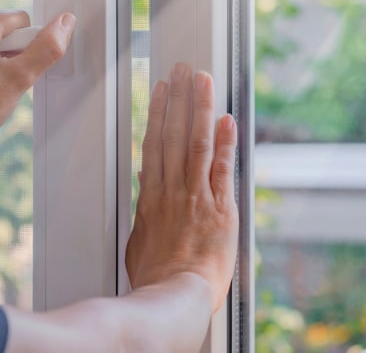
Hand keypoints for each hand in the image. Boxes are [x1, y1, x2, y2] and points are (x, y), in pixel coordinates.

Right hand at [125, 64, 237, 311]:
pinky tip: (226, 119)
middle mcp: (172, 189)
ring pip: (196, 143)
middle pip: (174, 134)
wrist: (175, 294)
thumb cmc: (157, 274)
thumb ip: (145, 209)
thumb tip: (144, 187)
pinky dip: (224, 142)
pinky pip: (221, 168)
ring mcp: (196, 195)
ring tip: (202, 81)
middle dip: (179, 98)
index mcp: (152, 195)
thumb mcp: (139, 239)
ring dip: (199, 108)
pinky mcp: (220, 208)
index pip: (154, 143)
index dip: (158, 112)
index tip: (161, 90)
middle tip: (183, 71)